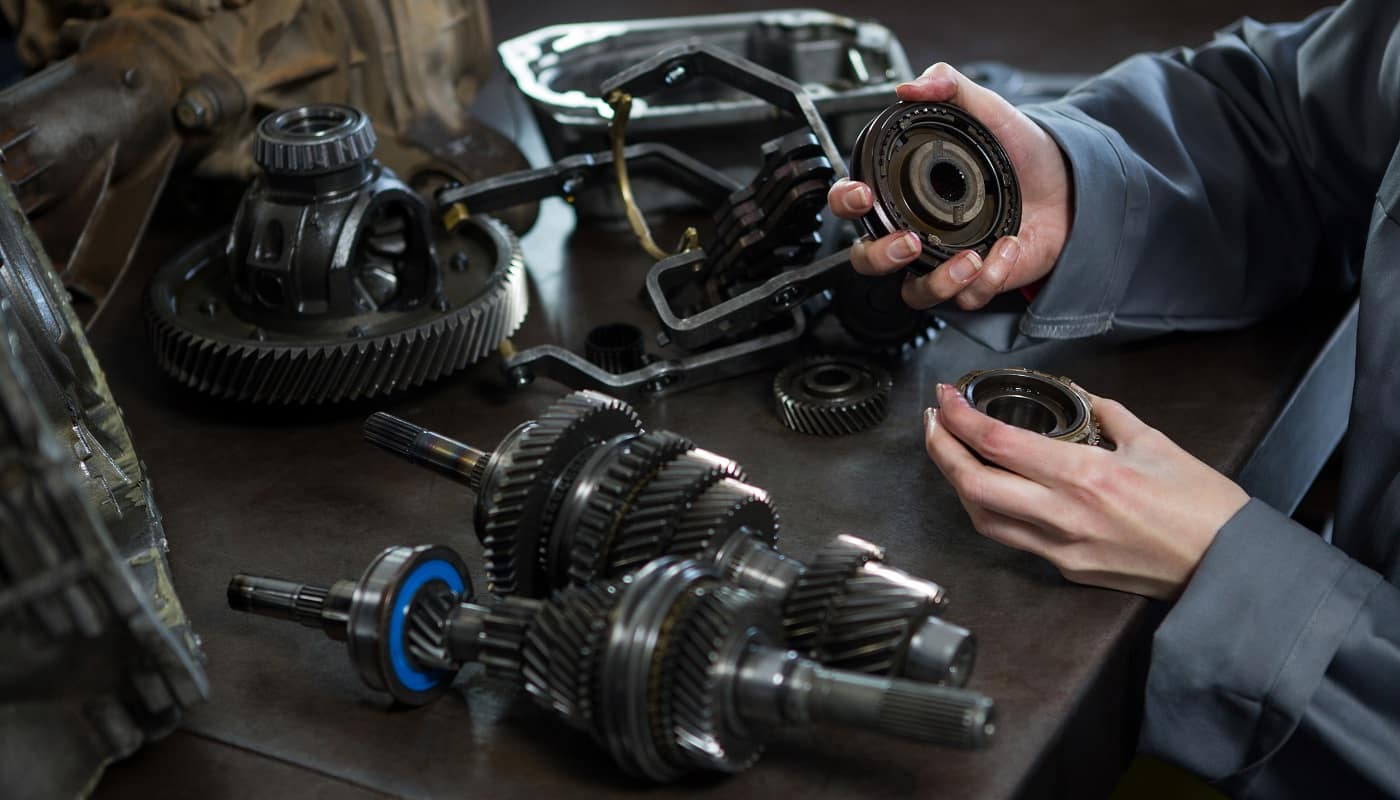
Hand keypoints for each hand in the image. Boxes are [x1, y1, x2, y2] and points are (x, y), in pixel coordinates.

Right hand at [829, 63, 1072, 310]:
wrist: (1070, 184)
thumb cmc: (1021, 153)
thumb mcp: (987, 109)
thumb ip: (949, 86)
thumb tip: (911, 86)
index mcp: (905, 193)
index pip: (854, 204)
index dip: (846, 202)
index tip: (863, 194)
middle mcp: (916, 231)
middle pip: (868, 260)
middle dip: (881, 256)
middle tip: (909, 241)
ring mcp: (943, 261)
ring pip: (914, 294)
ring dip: (937, 283)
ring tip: (970, 260)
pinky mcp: (976, 283)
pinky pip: (967, 298)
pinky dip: (989, 277)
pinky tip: (1009, 247)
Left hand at [924, 383, 1248, 599]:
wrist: (1229, 566)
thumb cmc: (1202, 507)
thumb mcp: (1154, 443)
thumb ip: (1107, 413)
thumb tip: (1078, 395)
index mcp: (1085, 476)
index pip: (997, 443)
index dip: (960, 418)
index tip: (946, 397)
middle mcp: (1064, 516)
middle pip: (973, 485)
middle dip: (941, 449)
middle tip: (933, 422)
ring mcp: (1062, 549)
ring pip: (983, 519)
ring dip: (957, 484)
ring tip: (951, 452)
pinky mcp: (1067, 569)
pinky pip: (1013, 539)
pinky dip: (990, 511)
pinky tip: (988, 489)